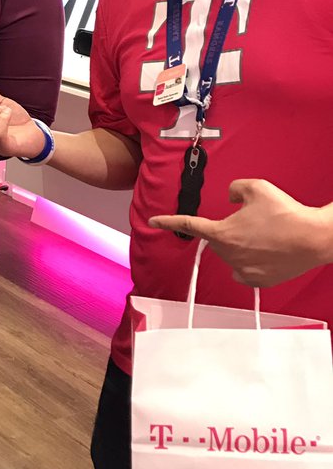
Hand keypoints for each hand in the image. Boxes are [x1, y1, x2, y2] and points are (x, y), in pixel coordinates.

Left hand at [149, 178, 331, 286]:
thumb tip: (230, 198)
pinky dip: (250, 261)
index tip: (154, 221)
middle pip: (218, 239)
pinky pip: (244, 270)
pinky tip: (265, 253)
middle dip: (229, 229)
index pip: (189, 225)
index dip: (169, 221)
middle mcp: (228, 254)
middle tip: (255, 221)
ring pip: (232, 254)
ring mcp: (242, 270)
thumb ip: (234, 188)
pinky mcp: (256, 281)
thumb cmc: (286, 212)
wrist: (313, 238)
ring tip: (267, 236)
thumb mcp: (256, 187)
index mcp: (222, 233)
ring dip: (241, 245)